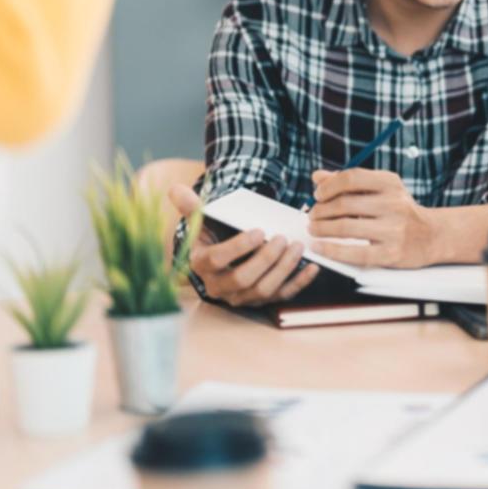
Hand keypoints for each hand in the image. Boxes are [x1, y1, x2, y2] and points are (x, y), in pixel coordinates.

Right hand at [168, 185, 319, 305]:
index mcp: (202, 265)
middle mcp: (220, 286)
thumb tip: (174, 188)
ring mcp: (243, 296)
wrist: (225, 258)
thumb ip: (191, 206)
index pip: (217, 260)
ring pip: (264, 289)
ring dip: (283, 268)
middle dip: (265, 259)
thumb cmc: (215, 236)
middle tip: (281, 238)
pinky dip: (299, 282)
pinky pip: (283, 295)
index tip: (258, 231)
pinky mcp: (262, 300)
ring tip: (297, 246)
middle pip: (244, 279)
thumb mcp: (202, 221)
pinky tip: (313, 266)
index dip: (238, 247)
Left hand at [308, 168, 441, 267]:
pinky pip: (353, 252)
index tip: (318, 195)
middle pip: (345, 204)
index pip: (352, 177)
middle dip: (321, 210)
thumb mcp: (381, 190)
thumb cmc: (400, 211)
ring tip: (313, 230)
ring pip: (345, 227)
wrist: (432, 236)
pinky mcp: (391, 253)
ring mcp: (394, 230)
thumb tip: (317, 177)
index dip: (329, 186)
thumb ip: (350, 183)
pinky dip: (331, 250)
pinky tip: (319, 247)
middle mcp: (394, 204)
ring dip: (321, 229)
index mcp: (391, 183)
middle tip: (312, 216)